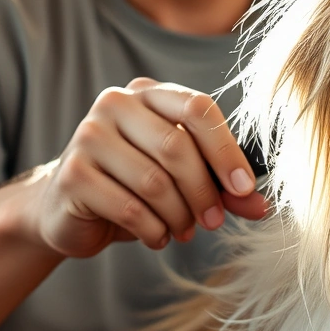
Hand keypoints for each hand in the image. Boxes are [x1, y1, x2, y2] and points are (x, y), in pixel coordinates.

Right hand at [23, 78, 269, 258]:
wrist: (68, 209)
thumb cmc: (133, 187)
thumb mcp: (183, 181)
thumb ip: (222, 187)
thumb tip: (262, 207)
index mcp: (148, 93)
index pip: (197, 109)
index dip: (226, 151)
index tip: (244, 189)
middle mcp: (115, 103)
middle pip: (177, 146)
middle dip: (204, 192)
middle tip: (214, 222)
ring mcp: (88, 136)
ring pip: (154, 182)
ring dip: (179, 216)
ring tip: (183, 230)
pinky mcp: (73, 175)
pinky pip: (129, 208)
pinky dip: (153, 231)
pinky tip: (157, 237)